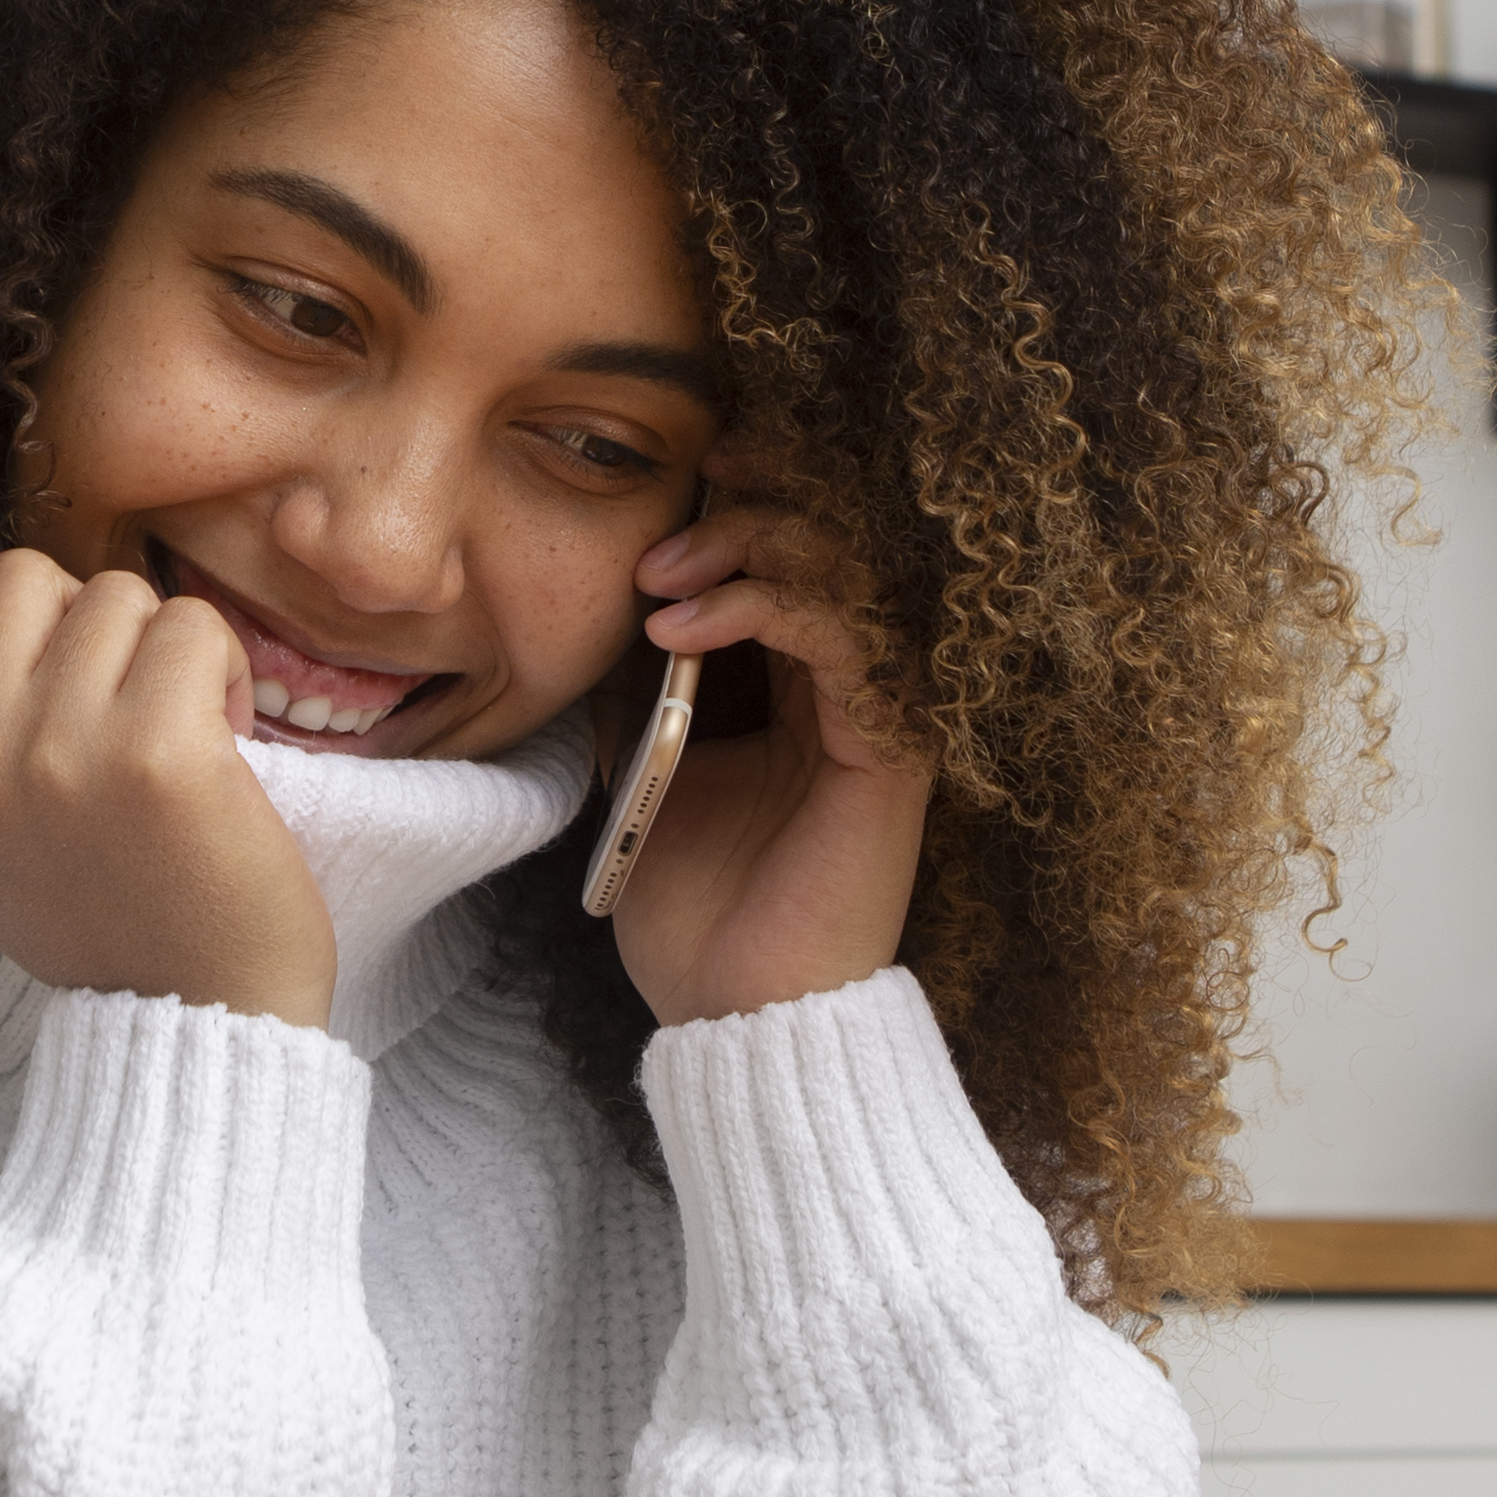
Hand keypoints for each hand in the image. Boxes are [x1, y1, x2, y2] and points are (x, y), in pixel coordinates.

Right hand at [0, 552, 336, 1028]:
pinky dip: (225, 669)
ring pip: (115, 594)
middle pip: (20, 576)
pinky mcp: (158, 752)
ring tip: (179, 734)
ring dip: (164, 650)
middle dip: (85, 619)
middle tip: (122, 702)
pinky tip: (226, 742)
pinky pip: (192, 626)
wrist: (197, 1020)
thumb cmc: (103, 916)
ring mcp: (58, 752)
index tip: (34, 663)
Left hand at [601, 497, 933, 1027]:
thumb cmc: (693, 912)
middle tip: (657, 540)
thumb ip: (638, 688)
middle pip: (827, 552)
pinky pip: (843, 639)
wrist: (731, 1014)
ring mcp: (874, 718)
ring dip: (746, 552)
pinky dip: (762, 609)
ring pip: (841, 577)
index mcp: (797, 696)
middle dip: (742, 516)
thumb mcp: (640, 770)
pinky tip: (681, 630)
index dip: (746, 509)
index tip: (678, 482)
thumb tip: (607, 604)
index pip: (792, 566)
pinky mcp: (888, 751)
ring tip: (660, 578)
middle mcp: (847, 695)